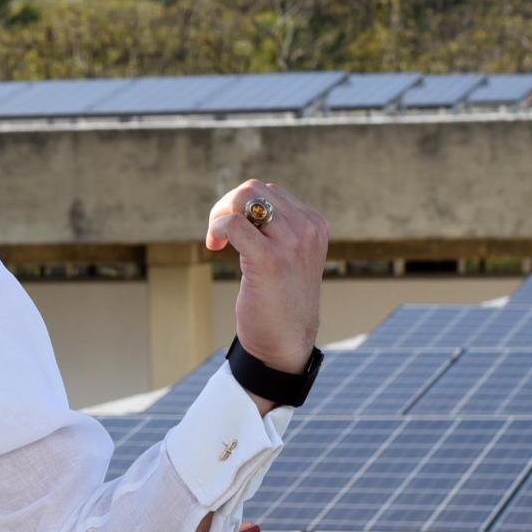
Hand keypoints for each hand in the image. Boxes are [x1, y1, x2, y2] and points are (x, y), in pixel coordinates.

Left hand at [205, 178, 328, 380]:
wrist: (287, 342)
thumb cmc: (283, 300)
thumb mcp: (291, 256)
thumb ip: (279, 228)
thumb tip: (245, 200)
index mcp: (315, 224)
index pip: (271, 192)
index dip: (243, 206)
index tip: (233, 231)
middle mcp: (308, 229)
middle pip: (255, 189)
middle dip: (227, 205)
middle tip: (219, 234)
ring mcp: (292, 243)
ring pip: (244, 200)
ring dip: (220, 216)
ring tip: (216, 240)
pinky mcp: (270, 260)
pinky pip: (234, 225)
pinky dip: (217, 229)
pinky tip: (215, 247)